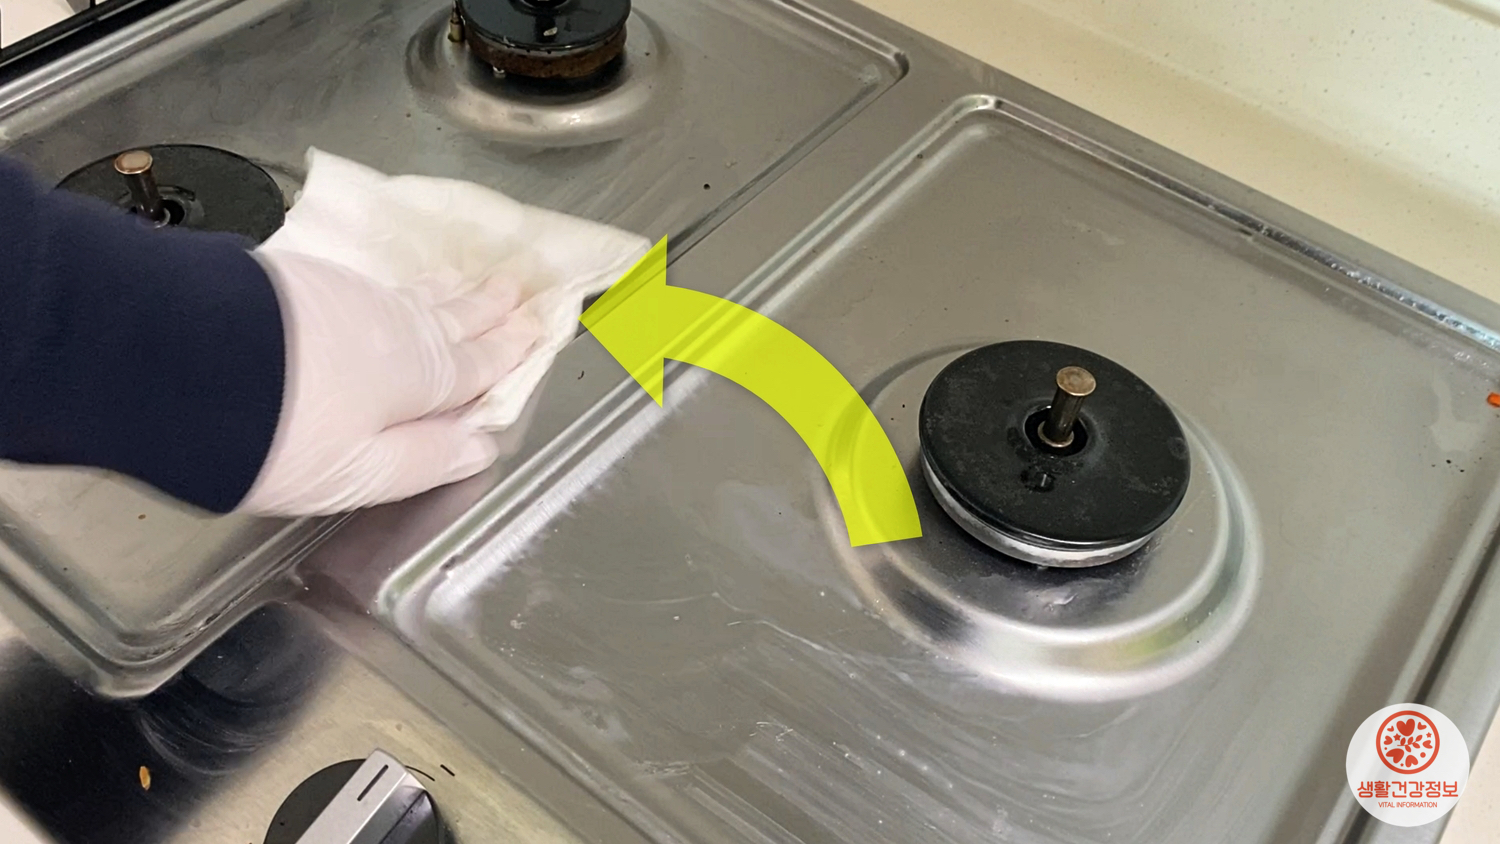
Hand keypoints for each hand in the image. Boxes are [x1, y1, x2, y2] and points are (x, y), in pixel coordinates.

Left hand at [237, 248, 539, 515]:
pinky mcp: (302, 282)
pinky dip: (399, 286)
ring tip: (470, 281)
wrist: (182, 360)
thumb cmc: (279, 435)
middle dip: (487, 308)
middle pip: (452, 319)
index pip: (477, 365)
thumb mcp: (360, 472)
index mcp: (419, 379)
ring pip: (414, 296)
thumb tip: (482, 446)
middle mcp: (394, 329)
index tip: (538, 329)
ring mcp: (347, 299)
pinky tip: (394, 288)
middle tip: (516, 289)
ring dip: (449, 291)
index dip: (509, 350)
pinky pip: (374, 284)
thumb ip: (426, 459)